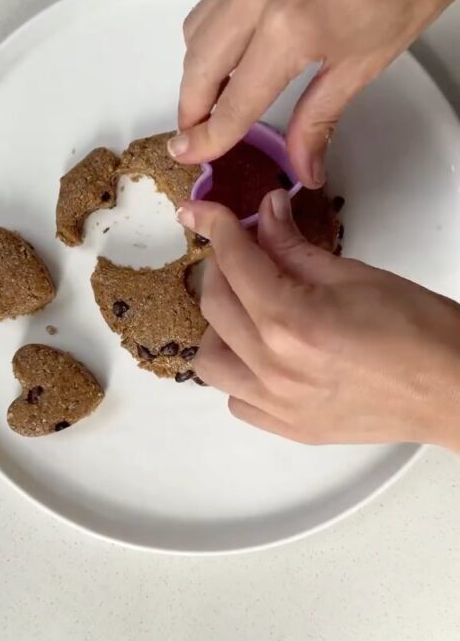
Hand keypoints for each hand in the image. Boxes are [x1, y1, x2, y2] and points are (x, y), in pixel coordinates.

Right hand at [170, 0, 459, 185]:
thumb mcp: (369, 61)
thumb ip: (321, 117)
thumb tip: (304, 163)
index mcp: (291, 28)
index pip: (233, 102)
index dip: (210, 138)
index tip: (192, 155)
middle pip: (198, 67)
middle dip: (190, 109)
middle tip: (194, 136)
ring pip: (196, 30)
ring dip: (196, 72)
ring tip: (211, 100)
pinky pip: (214, 0)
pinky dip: (209, 35)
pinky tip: (229, 53)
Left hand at [177, 191, 459, 449]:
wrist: (453, 389)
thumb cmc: (420, 331)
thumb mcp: (356, 274)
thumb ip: (296, 247)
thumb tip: (266, 213)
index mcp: (292, 321)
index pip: (234, 263)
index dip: (218, 227)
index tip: (207, 212)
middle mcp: (274, 367)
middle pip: (214, 306)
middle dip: (222, 268)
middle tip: (244, 252)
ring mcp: (278, 404)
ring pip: (211, 360)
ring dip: (220, 327)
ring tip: (250, 309)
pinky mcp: (288, 428)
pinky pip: (236, 399)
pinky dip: (238, 373)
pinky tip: (262, 355)